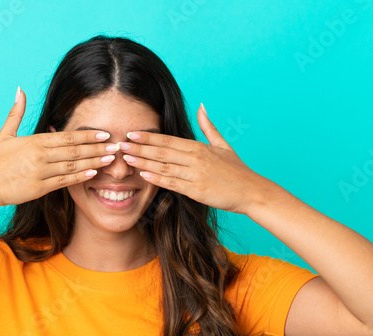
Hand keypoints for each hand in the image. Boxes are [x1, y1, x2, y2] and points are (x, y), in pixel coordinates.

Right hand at [0, 88, 115, 207]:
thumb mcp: (5, 134)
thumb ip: (16, 112)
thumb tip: (20, 89)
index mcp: (35, 141)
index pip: (67, 136)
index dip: (88, 135)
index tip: (104, 133)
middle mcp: (40, 155)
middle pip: (74, 150)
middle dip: (97, 148)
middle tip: (116, 146)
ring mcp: (40, 172)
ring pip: (73, 166)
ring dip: (94, 162)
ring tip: (111, 159)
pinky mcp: (39, 188)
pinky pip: (64, 182)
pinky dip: (79, 177)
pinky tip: (93, 173)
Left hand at [119, 104, 266, 215]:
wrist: (251, 192)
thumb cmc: (237, 171)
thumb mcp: (223, 145)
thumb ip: (209, 127)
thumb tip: (202, 106)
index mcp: (200, 147)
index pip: (169, 140)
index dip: (149, 137)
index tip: (132, 133)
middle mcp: (196, 158)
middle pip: (163, 151)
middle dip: (140, 147)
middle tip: (121, 143)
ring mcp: (196, 174)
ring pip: (165, 166)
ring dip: (143, 161)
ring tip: (126, 157)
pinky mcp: (197, 190)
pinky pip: (173, 183)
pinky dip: (158, 178)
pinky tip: (144, 175)